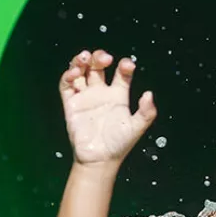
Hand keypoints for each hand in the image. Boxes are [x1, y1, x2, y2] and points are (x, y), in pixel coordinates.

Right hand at [58, 50, 156, 166]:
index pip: (121, 73)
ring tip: (85, 57)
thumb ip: (146, 112)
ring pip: (81, 70)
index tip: (127, 65)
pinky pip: (66, 85)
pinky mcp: (71, 103)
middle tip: (105, 58)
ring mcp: (85, 96)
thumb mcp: (137, 127)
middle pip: (98, 66)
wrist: (99, 159)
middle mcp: (101, 93)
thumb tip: (149, 94)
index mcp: (119, 95)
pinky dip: (68, 75)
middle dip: (99, 57)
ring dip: (81, 60)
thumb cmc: (119, 145)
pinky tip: (75, 72)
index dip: (124, 65)